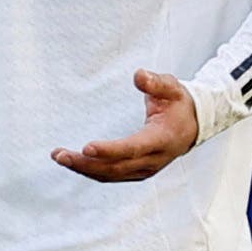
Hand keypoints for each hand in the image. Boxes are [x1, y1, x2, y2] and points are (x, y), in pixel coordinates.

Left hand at [52, 70, 198, 182]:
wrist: (193, 125)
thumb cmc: (179, 103)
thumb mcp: (172, 87)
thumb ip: (156, 83)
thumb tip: (138, 75)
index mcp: (162, 139)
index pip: (133, 148)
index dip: (110, 150)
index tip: (86, 148)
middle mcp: (154, 160)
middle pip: (116, 167)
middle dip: (86, 163)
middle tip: (59, 154)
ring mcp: (145, 169)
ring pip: (111, 174)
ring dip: (84, 168)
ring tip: (58, 156)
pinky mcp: (138, 171)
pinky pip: (112, 175)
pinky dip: (91, 171)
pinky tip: (73, 162)